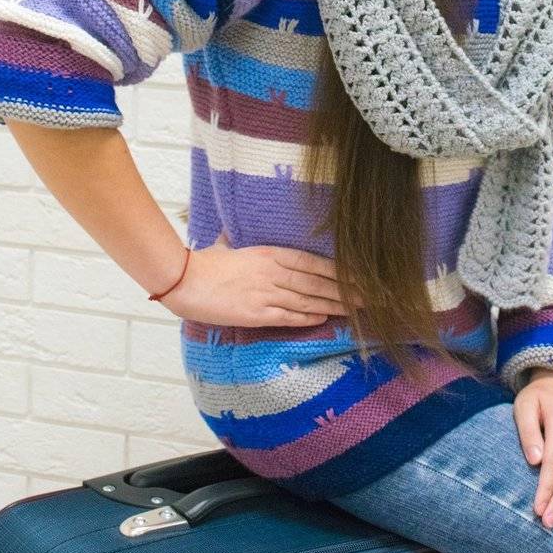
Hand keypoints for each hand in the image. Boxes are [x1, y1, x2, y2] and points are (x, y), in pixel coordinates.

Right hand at [160, 240, 365, 327]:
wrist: (183, 279)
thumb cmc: (204, 263)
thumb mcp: (228, 246)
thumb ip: (239, 243)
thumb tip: (233, 234)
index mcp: (269, 253)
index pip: (312, 262)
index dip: (338, 270)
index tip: (358, 275)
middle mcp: (272, 271)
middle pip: (316, 282)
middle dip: (345, 290)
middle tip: (369, 297)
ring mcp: (265, 292)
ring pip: (307, 300)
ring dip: (333, 305)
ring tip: (355, 310)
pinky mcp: (255, 313)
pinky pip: (288, 316)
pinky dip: (308, 318)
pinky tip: (325, 319)